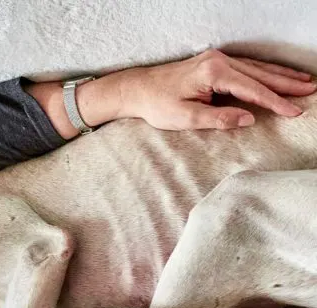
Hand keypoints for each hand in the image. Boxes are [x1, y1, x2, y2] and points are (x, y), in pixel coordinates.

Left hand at [27, 49, 315, 138]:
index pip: (252, 90)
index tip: (295, 111)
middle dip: (287, 85)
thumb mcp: (186, 118)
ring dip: (280, 76)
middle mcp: (218, 61)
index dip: (275, 102)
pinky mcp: (213, 63)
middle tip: (312, 92)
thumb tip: (249, 118)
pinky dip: (264, 73)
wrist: (136, 90)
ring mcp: (216, 60)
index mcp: (213, 73)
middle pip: (260, 74)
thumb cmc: (157, 105)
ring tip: (304, 83)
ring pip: (256, 69)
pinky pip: (246, 68)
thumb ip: (219, 118)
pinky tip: (276, 77)